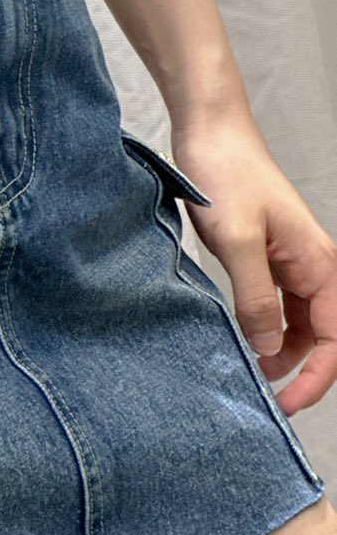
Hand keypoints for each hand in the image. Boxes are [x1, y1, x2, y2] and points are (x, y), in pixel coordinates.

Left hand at [169, 104, 336, 416]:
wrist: (210, 131)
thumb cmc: (227, 173)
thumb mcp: (237, 239)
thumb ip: (256, 297)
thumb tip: (270, 349)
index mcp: (320, 265)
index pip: (335, 340)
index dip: (316, 378)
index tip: (286, 404)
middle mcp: (313, 267)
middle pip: (321, 337)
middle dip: (299, 370)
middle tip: (265, 397)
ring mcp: (290, 262)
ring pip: (297, 324)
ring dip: (280, 350)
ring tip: (249, 371)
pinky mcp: (266, 256)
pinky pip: (275, 304)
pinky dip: (263, 325)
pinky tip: (240, 335)